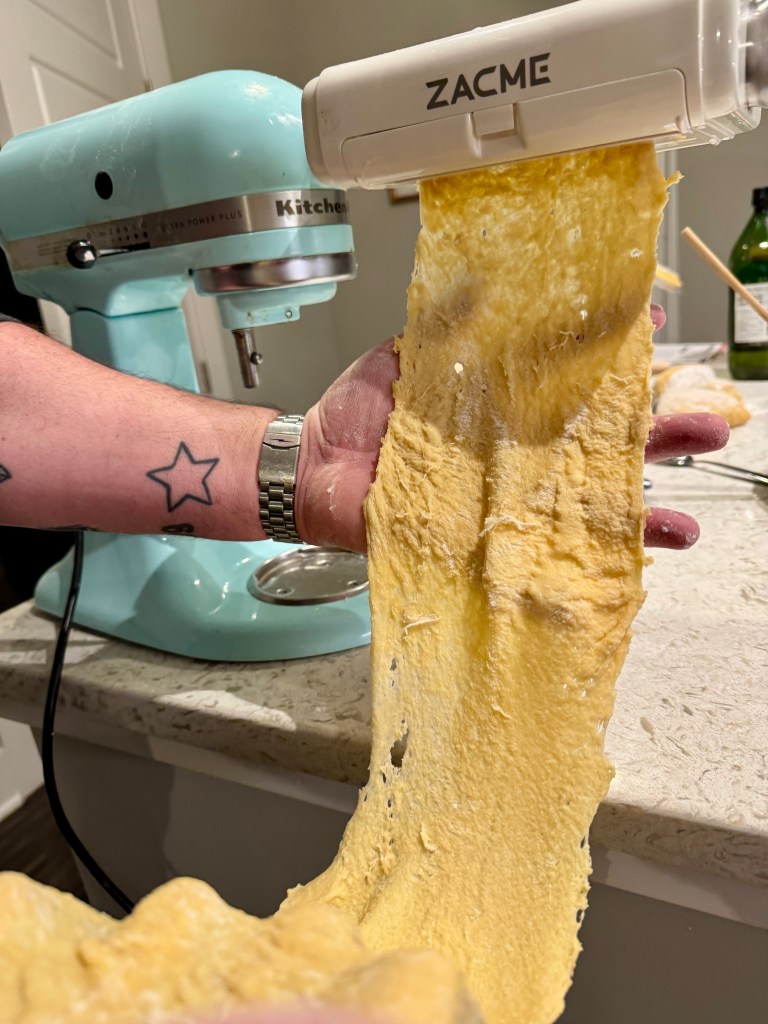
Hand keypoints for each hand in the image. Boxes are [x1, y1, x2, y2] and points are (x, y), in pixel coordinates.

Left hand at [296, 308, 729, 552]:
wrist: (317, 472)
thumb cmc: (358, 415)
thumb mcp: (401, 355)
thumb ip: (443, 323)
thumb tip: (480, 274)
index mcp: (501, 402)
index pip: (571, 377)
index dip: (614, 355)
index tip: (652, 326)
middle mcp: (518, 448)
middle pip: (602, 434)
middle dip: (659, 418)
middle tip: (704, 413)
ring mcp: (516, 494)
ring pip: (599, 485)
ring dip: (656, 475)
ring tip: (699, 456)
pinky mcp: (503, 535)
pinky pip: (567, 542)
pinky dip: (619, 542)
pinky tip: (663, 537)